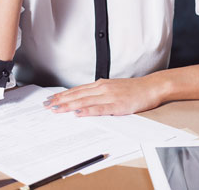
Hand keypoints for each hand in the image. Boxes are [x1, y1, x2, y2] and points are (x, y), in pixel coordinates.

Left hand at [43, 76, 164, 115]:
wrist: (151, 87)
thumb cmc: (133, 89)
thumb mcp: (113, 87)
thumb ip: (99, 92)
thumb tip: (85, 97)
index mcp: (100, 84)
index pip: (77, 90)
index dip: (62, 95)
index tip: (51, 99)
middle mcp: (102, 88)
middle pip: (77, 95)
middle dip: (60, 100)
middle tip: (47, 105)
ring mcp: (109, 96)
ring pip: (85, 101)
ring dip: (69, 105)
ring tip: (56, 109)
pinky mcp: (117, 105)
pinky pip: (99, 109)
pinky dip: (87, 111)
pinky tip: (78, 114)